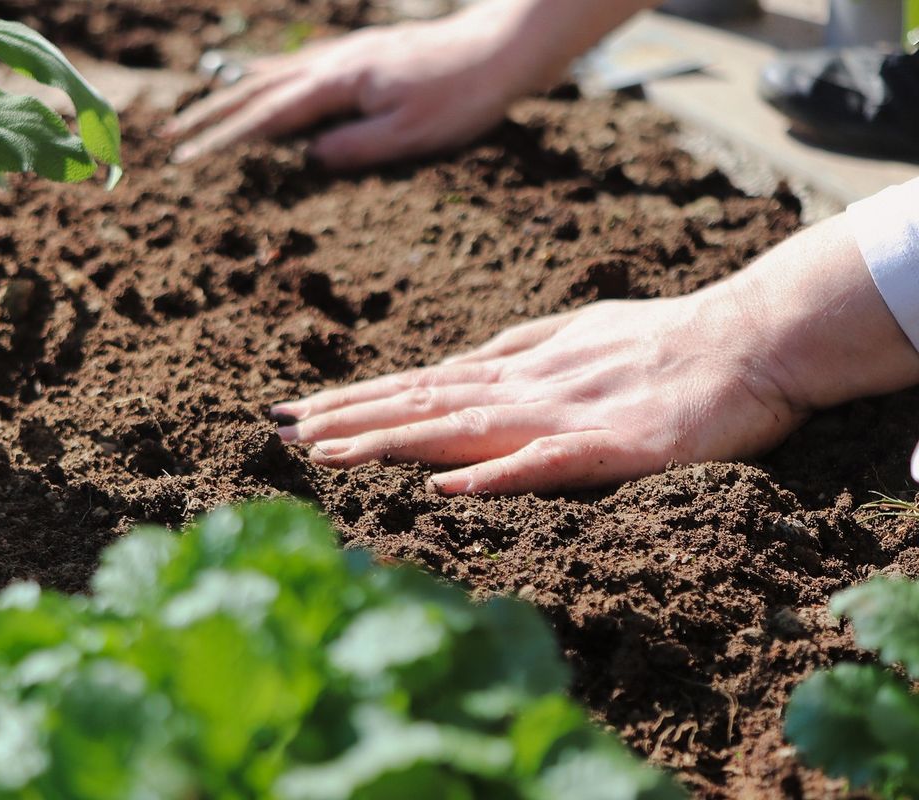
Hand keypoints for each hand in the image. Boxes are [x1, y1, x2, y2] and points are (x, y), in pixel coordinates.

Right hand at [164, 5, 540, 169]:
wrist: (501, 47)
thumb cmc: (462, 96)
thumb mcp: (411, 135)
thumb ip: (355, 148)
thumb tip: (308, 160)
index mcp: (340, 83)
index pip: (268, 116)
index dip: (224, 138)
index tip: (187, 157)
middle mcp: (335, 62)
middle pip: (258, 90)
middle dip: (211, 115)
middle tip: (171, 135)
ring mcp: (347, 54)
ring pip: (275, 73)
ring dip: (232, 94)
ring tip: (199, 110)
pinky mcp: (362, 53)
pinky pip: (299, 64)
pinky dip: (268, 75)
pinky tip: (260, 80)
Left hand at [271, 215, 918, 494]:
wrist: (751, 339)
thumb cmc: (665, 340)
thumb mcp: (574, 337)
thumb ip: (515, 351)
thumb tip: (457, 365)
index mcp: (517, 371)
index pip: (418, 387)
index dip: (354, 400)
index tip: (295, 412)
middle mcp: (525, 390)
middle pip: (422, 404)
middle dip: (347, 418)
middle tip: (279, 430)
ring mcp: (564, 416)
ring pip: (462, 428)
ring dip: (391, 439)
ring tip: (327, 452)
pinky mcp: (613, 447)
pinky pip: (546, 463)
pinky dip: (494, 474)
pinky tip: (445, 485)